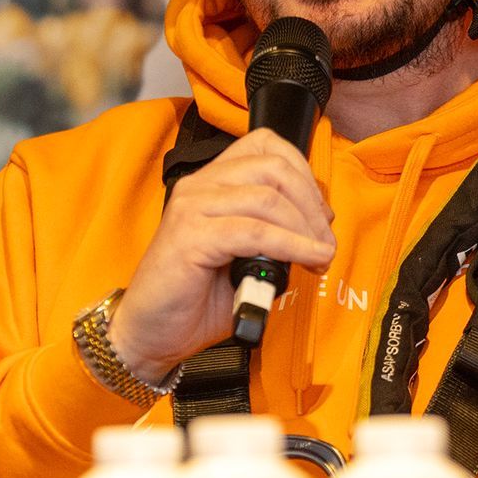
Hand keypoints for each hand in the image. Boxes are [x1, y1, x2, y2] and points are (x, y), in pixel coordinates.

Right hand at [107, 129, 334, 382]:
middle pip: (274, 168)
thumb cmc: (195, 298)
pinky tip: (307, 260)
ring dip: (306, 228)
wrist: (152, 333)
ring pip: (268, 197)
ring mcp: (192, 208)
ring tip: (320, 257)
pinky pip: (255, 232)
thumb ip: (272, 231)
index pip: (266, 145)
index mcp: (211, 182)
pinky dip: (291, 246)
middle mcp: (199, 186)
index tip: (320, 213)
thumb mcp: (244, 255)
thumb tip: (316, 229)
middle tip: (325, 241)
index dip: (304, 173)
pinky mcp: (190, 237)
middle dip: (312, 204)